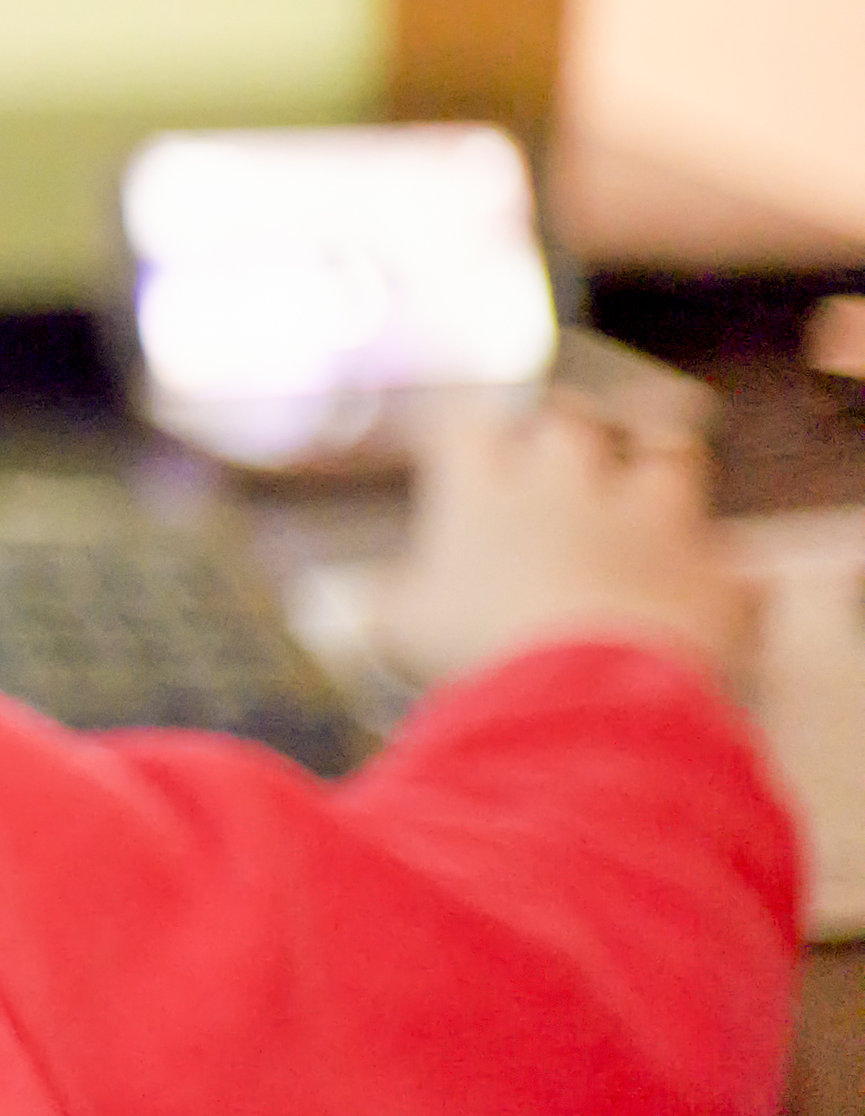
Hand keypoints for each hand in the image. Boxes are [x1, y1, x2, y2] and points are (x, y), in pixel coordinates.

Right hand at [371, 397, 758, 696]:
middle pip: (571, 424)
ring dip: (660, 471)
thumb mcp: (403, 631)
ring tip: (652, 489)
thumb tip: (383, 604)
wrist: (589, 692)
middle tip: (563, 455)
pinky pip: (732, 562)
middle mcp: (567, 484)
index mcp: (484, 489)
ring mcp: (649, 520)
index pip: (470, 428)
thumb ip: (398, 602)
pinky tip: (714, 589)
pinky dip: (722, 573)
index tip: (467, 457)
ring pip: (669, 457)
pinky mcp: (710, 572)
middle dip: (568, 432)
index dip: (471, 439)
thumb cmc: (479, 653)